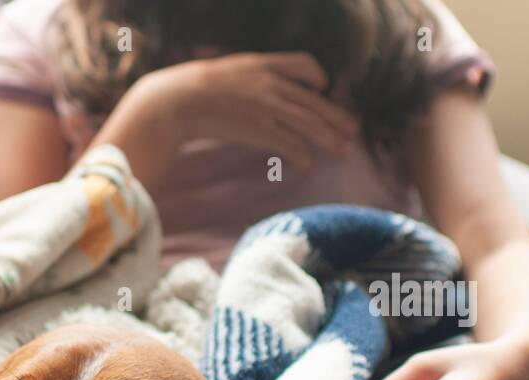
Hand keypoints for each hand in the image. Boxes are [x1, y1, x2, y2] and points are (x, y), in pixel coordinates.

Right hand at [139, 52, 359, 173]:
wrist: (176, 101)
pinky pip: (289, 143)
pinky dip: (302, 155)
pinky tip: (308, 166)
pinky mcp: (258, 130)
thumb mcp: (225, 73)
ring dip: (328, 138)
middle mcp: (270, 84)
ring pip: (307, 123)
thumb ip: (247, 78)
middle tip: (352, 131)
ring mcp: (266, 107)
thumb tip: (255, 91)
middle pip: (312, 100)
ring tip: (342, 151)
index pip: (303, 64)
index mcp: (262, 65)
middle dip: (335, 117)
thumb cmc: (193, 91)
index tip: (323, 89)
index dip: (317, 78)